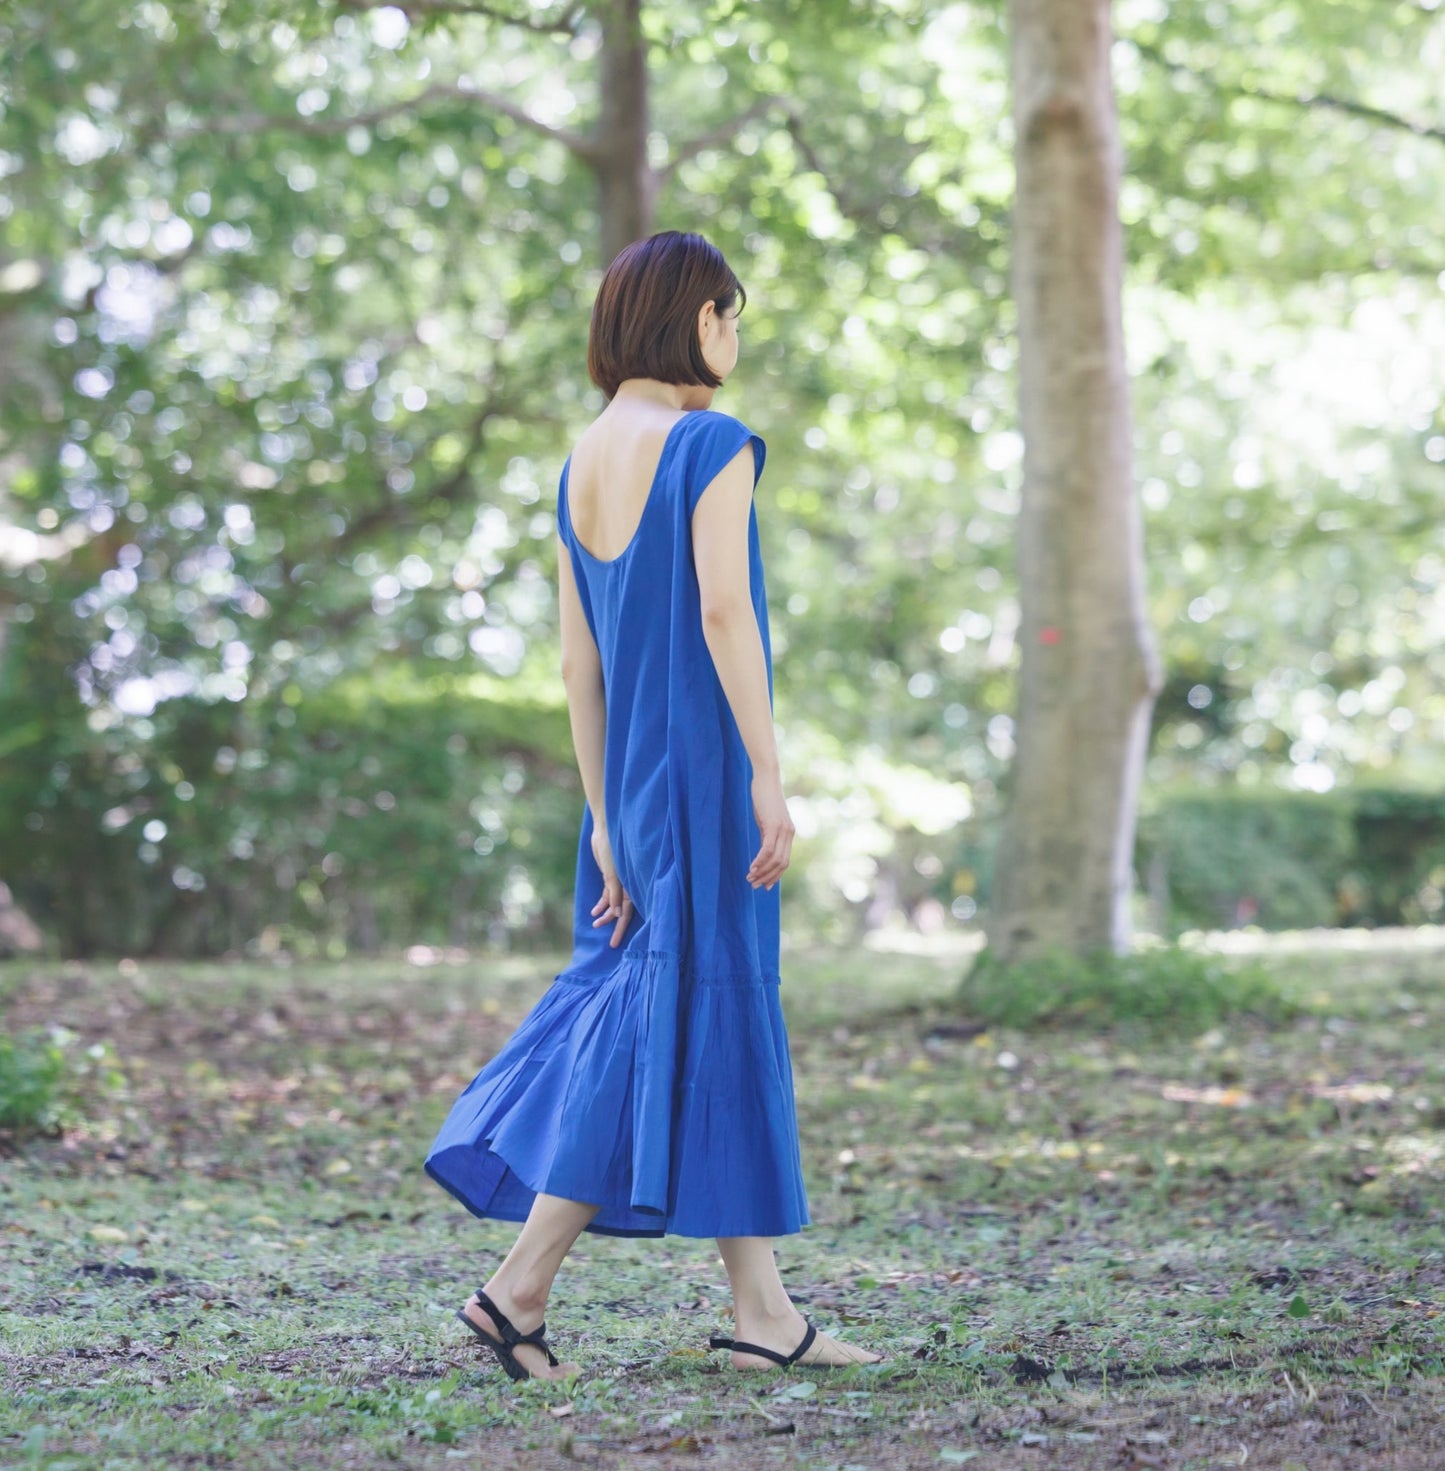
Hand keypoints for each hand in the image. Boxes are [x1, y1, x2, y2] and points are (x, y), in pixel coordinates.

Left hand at [589, 824, 633, 946]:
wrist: (605, 830)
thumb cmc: (613, 849)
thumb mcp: (613, 874)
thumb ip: (616, 893)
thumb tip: (618, 914)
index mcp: (632, 885)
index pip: (628, 911)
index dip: (621, 926)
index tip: (616, 942)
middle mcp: (628, 885)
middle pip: (622, 911)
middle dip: (616, 927)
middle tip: (612, 944)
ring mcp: (619, 881)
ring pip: (613, 903)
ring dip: (606, 914)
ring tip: (596, 924)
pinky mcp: (610, 876)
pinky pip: (607, 894)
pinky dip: (601, 903)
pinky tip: (594, 912)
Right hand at [747, 770, 793, 889]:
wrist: (766, 778)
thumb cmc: (764, 797)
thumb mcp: (766, 820)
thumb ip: (767, 835)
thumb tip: (763, 851)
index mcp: (788, 834)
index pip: (785, 861)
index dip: (775, 876)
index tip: (764, 885)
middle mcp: (789, 833)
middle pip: (782, 864)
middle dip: (768, 877)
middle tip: (754, 885)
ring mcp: (783, 830)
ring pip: (775, 859)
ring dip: (762, 871)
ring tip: (750, 878)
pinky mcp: (773, 825)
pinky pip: (768, 849)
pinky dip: (760, 860)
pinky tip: (751, 867)